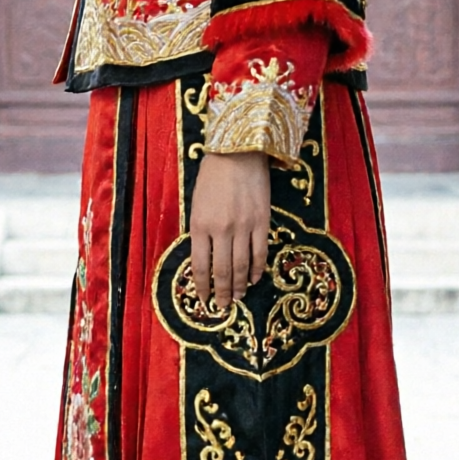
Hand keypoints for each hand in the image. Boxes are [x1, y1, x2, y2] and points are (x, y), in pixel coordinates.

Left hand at [189, 152, 272, 308]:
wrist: (238, 152)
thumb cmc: (212, 175)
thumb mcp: (196, 203)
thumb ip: (199, 229)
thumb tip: (204, 256)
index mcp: (200, 225)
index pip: (200, 265)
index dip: (202, 286)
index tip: (203, 299)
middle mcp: (221, 230)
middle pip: (222, 271)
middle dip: (221, 293)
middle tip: (222, 307)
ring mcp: (243, 227)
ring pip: (241, 266)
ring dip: (239, 286)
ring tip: (237, 298)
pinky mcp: (262, 222)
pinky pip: (259, 252)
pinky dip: (256, 269)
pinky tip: (253, 279)